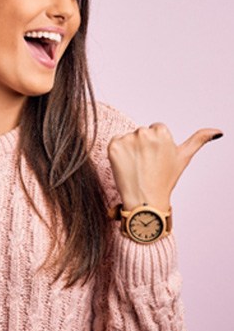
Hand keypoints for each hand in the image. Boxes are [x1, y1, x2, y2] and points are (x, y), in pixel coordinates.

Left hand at [108, 124, 222, 210]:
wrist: (144, 201)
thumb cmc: (165, 180)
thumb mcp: (183, 158)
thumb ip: (199, 140)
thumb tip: (217, 131)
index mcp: (161, 132)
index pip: (156, 129)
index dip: (156, 145)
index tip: (156, 159)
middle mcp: (144, 133)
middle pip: (142, 133)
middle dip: (143, 146)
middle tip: (146, 165)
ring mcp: (127, 140)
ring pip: (128, 138)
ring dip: (130, 149)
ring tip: (136, 167)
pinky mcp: (113, 147)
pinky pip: (114, 143)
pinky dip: (117, 153)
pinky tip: (125, 165)